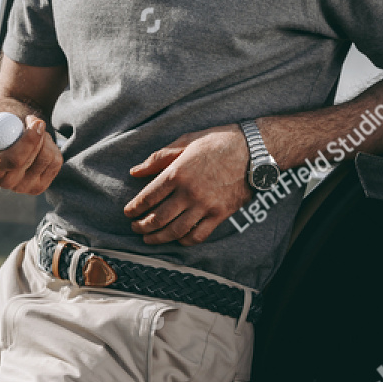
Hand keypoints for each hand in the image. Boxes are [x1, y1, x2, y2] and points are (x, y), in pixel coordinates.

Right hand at [0, 111, 60, 194]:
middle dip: (37, 137)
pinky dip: (53, 148)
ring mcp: (23, 187)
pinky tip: (40, 144)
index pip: (12, 160)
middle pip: (30, 161)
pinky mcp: (39, 186)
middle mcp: (4, 182)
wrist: (14, 128)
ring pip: (46, 160)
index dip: (28, 141)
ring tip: (34, 132)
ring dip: (45, 140)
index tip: (36, 122)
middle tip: (34, 121)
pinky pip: (55, 163)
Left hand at [125, 124, 251, 245]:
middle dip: (142, 226)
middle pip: (158, 217)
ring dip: (158, 237)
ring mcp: (206, 205)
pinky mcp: (221, 214)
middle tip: (135, 228)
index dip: (134, 208)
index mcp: (178, 172)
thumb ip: (159, 158)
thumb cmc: (219, 141)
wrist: (255, 149)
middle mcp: (189, 192)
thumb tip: (135, 171)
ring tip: (149, 238)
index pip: (148, 196)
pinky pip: (198, 235)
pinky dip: (184, 240)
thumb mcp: (186, 141)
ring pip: (175, 230)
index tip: (128, 212)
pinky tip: (177, 238)